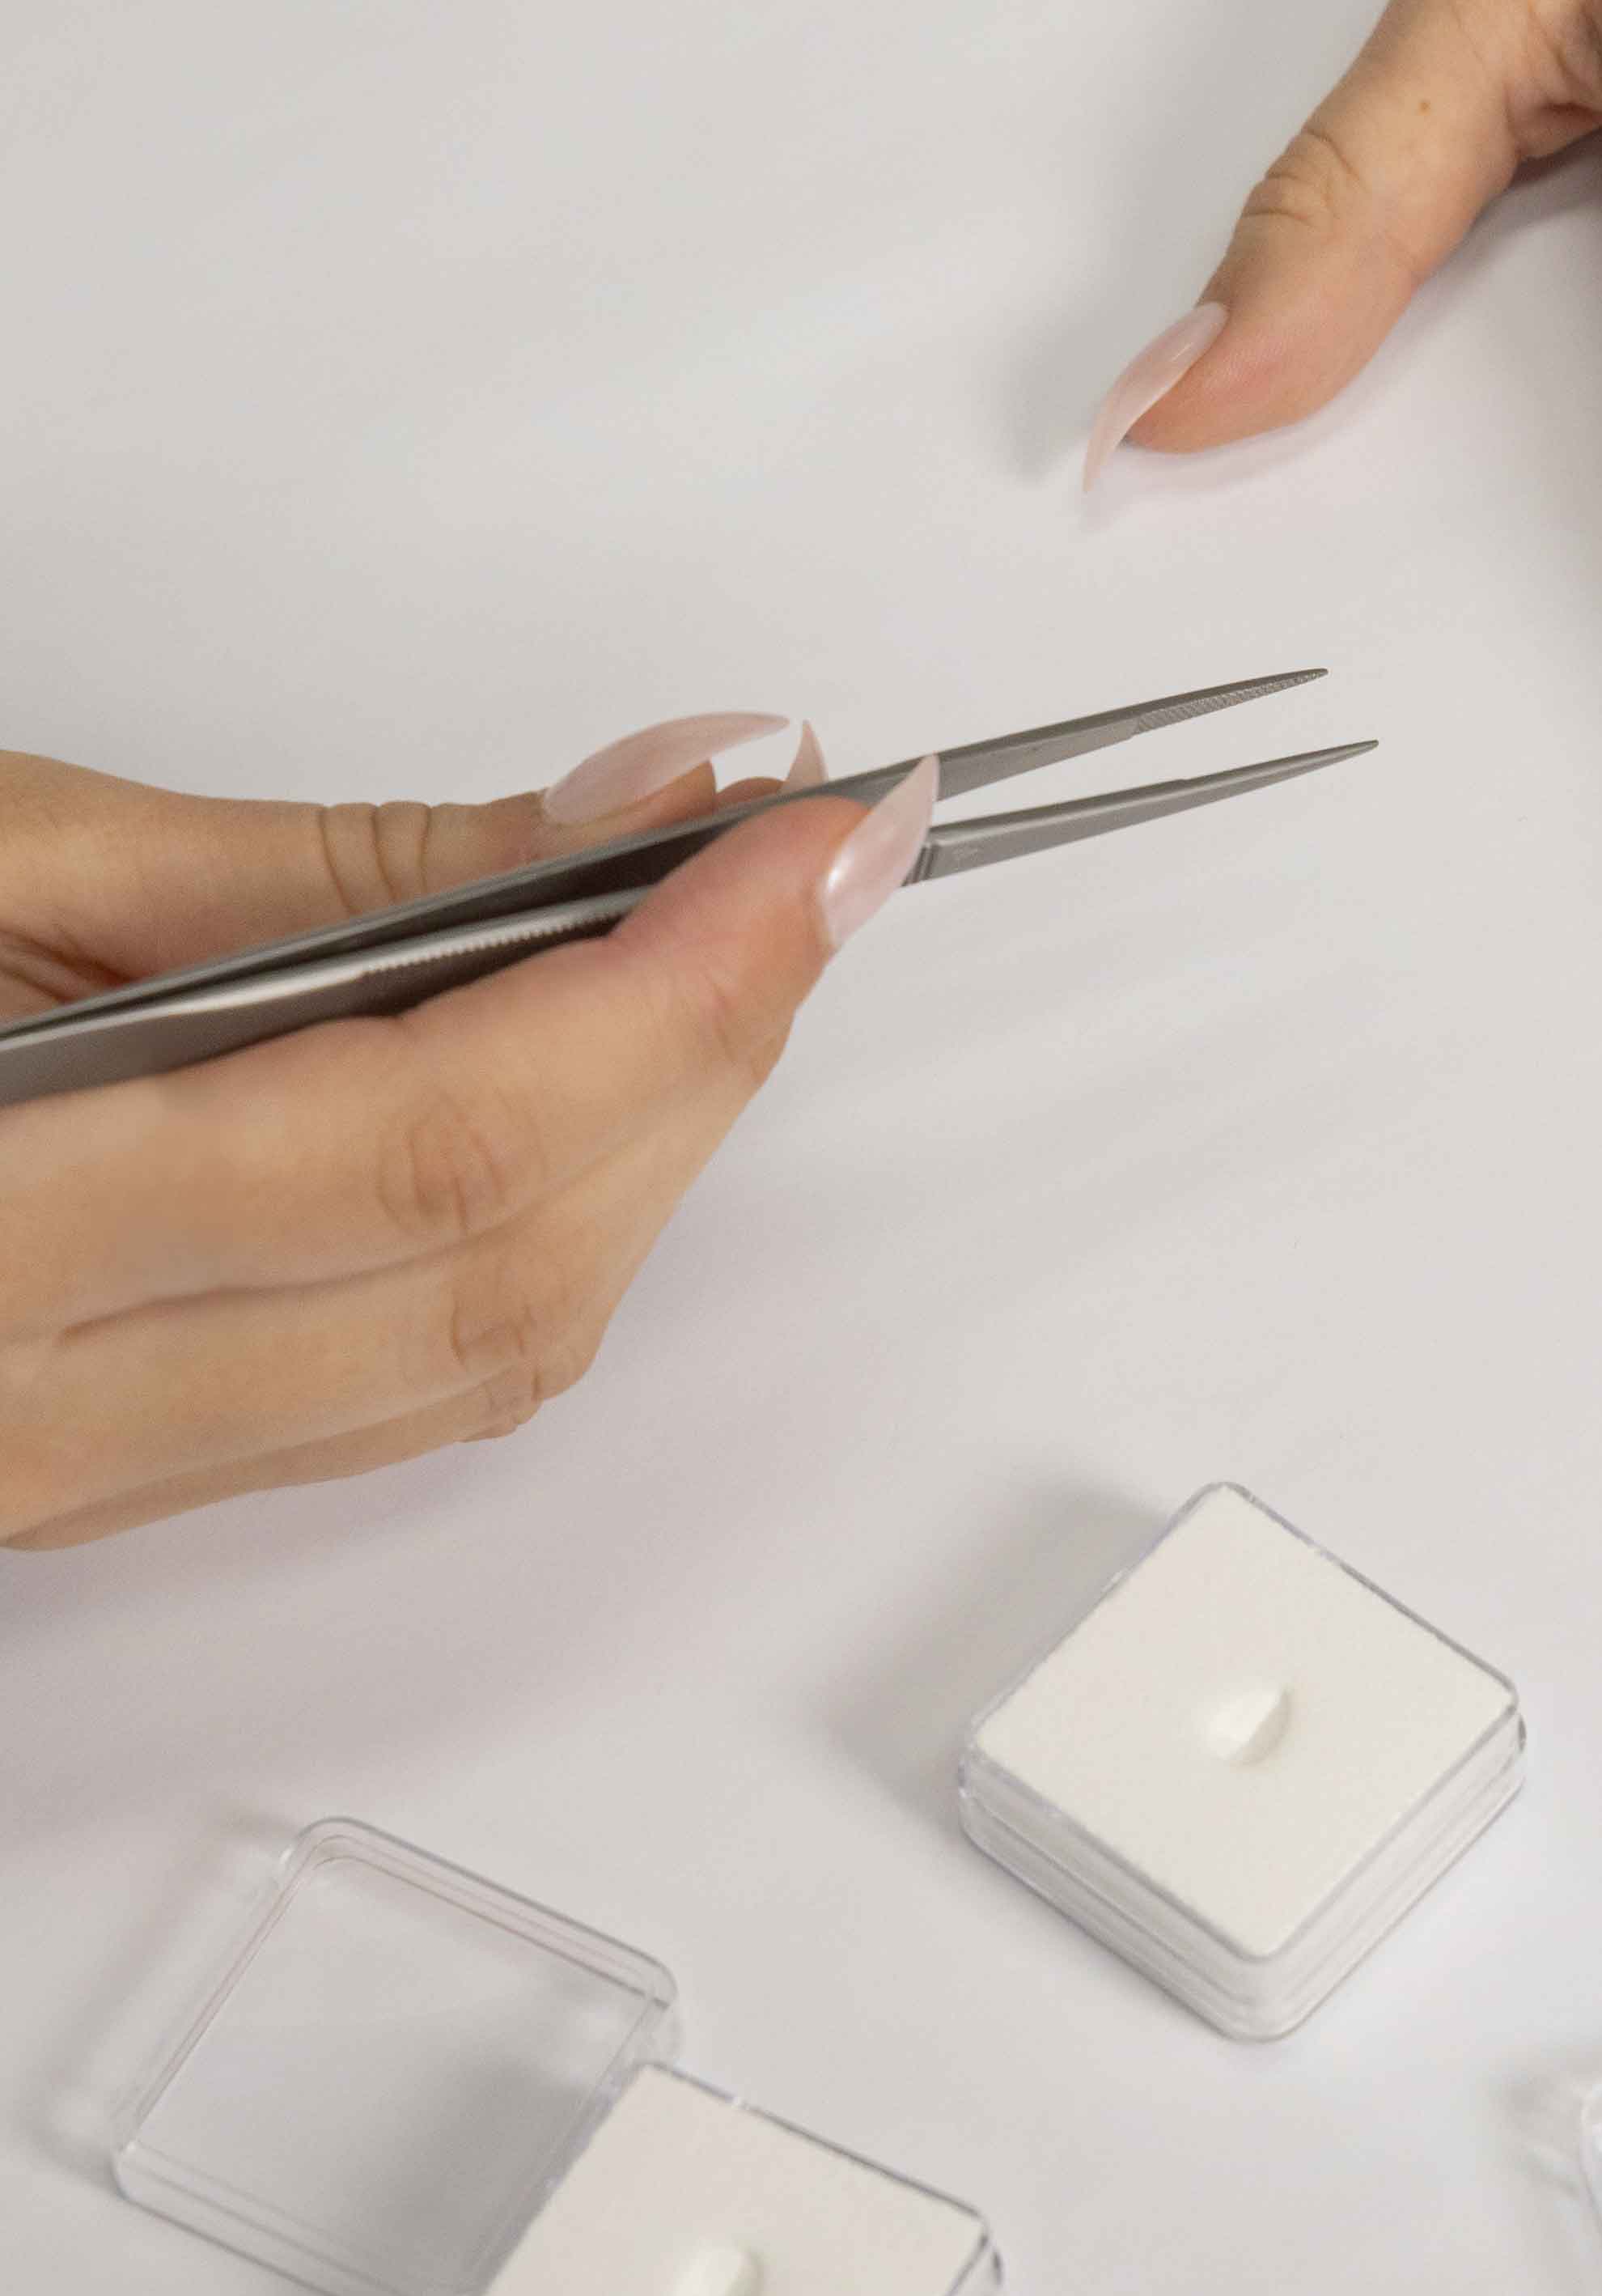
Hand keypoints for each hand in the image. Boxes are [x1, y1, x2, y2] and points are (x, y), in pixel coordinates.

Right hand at [0, 717, 929, 1544]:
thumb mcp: (12, 855)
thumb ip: (348, 871)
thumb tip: (644, 804)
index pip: (435, 1146)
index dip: (676, 986)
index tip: (823, 829)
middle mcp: (21, 1419)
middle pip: (496, 1275)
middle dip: (710, 1050)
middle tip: (826, 848)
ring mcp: (58, 1485)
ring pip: (478, 1361)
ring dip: (654, 1144)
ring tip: (734, 934)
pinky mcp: (93, 1491)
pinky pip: (395, 1397)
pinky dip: (544, 1231)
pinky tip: (594, 1069)